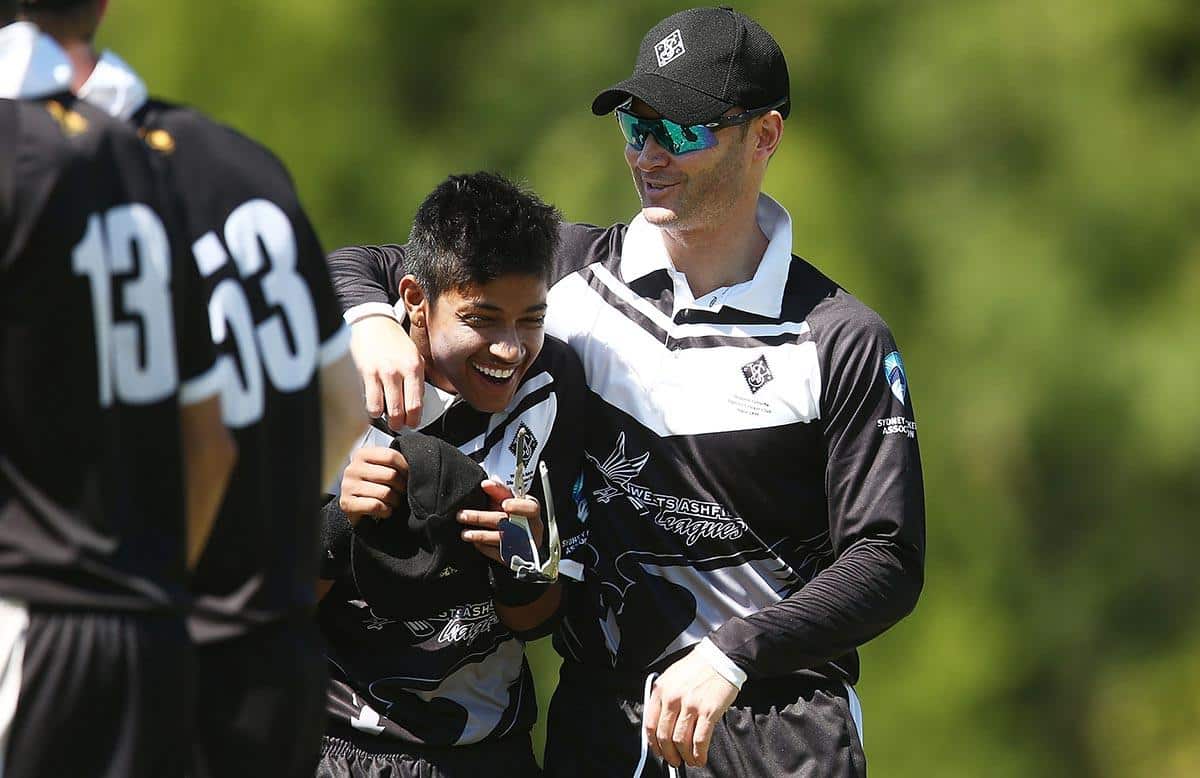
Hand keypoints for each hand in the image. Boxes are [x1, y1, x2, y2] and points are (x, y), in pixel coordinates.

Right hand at [338, 446, 407, 523]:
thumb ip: (393, 463)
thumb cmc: (374, 485)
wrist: (356, 506)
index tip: (408, 476)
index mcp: (362, 454)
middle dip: (401, 487)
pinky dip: (386, 511)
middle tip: (401, 492)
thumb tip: (415, 466)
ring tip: (393, 502)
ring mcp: (348, 486)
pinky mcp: (347, 503)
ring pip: (385, 493)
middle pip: (390, 475)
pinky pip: (375, 506)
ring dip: (395, 501)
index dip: (405, 468)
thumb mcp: (381, 468)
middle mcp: (352, 468)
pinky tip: (385, 510)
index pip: (391, 456)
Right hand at [350, 315, 423, 428]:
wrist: (373, 321)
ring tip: (385, 415)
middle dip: (399, 424)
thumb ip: (418, 378)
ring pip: (380, 410)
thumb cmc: (394, 339)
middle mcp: (397, 370)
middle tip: (398, 424)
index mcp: (414, 367)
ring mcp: (378, 372)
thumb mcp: (414, 355)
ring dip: (383, 418)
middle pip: (399, 411)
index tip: (412, 422)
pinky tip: (373, 405)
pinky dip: (369, 408)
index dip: (414, 420)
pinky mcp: (362, 373)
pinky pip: (366, 401)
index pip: (416, 404)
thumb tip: (418, 404)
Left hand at [456, 480, 542, 563]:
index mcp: (532, 511)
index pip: (531, 508)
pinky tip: (474, 542)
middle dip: (483, 518)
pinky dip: (484, 547)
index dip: (519, 507)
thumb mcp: (511, 500)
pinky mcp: (514, 557)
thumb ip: (500, 492)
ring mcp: (523, 544)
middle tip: (463, 515)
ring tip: (465, 533)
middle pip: (508, 523)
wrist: (523, 538)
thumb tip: (486, 484)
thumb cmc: (516, 515)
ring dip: (480, 535)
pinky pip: (498, 553)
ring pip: (501, 539)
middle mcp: (531, 528)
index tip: (505, 504)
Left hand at [644, 648, 738, 768]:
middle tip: (673, 760)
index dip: (654, 743)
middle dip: (669, 754)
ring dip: (684, 756)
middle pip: (665, 736)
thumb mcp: (671, 676)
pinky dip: (699, 754)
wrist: (721, 657)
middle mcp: (673, 698)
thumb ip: (663, 697)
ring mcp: (691, 705)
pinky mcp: (709, 711)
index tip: (658, 750)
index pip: (650, 724)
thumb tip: (660, 721)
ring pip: (681, 741)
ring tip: (688, 760)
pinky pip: (700, 740)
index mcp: (661, 690)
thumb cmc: (698, 666)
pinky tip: (700, 757)